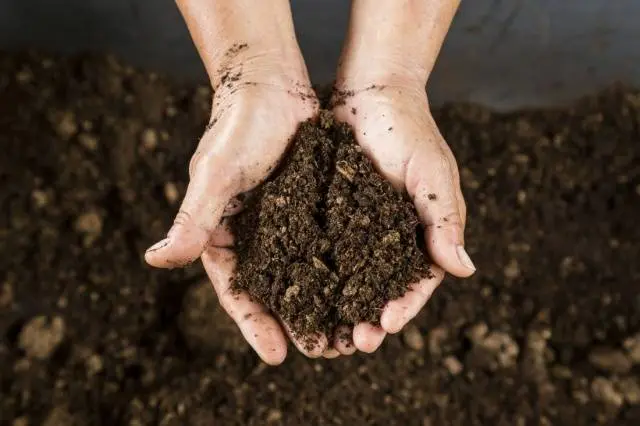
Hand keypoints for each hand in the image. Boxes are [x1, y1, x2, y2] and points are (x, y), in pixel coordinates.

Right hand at [145, 71, 321, 363]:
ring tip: (347, 333)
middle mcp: (254, 235)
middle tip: (323, 352)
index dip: (255, 324)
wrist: (270, 84)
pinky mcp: (311, 207)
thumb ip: (192, 219)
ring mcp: (284, 223)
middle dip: (295, 323)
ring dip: (324, 303)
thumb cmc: (237, 127)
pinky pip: (326, 244)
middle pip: (274, 291)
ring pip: (304, 273)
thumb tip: (156, 261)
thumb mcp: (216, 175)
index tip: (277, 356)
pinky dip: (341, 268)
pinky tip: (363, 288)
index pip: (237, 290)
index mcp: (222, 234)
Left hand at [331, 82, 475, 351]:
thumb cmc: (409, 130)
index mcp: (421, 233)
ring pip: (349, 279)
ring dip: (340, 308)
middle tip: (353, 343)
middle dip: (369, 318)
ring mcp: (357, 230)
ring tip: (326, 334)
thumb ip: (444, 219)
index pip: (417, 281)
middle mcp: (389, 238)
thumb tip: (464, 269)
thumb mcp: (431, 173)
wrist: (369, 94)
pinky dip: (314, 276)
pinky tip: (299, 296)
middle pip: (381, 289)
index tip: (386, 326)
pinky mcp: (329, 216)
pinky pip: (321, 251)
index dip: (404, 306)